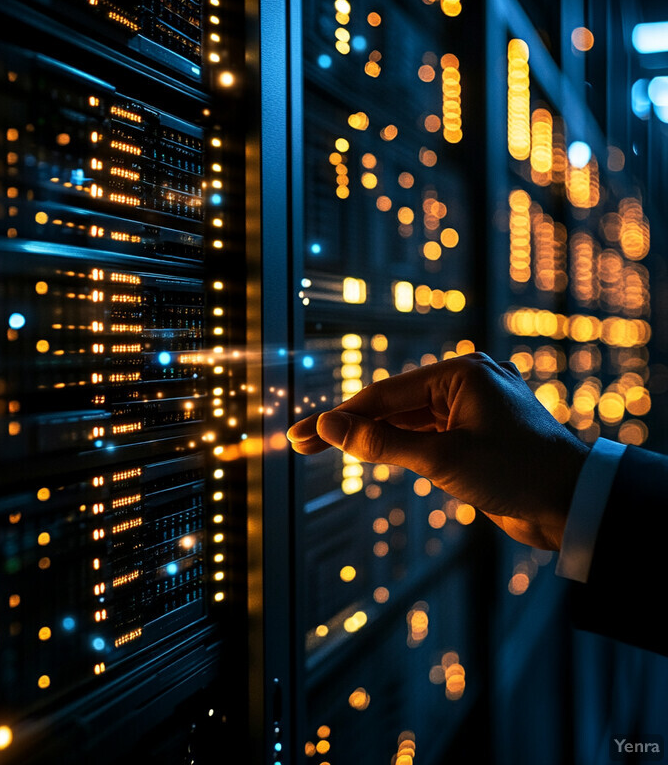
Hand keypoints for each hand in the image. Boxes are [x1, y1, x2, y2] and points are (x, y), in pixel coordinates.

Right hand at [287, 352, 589, 549]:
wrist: (575, 504)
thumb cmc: (518, 472)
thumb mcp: (442, 459)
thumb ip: (382, 443)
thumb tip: (332, 427)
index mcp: (460, 375)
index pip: (385, 395)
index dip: (341, 417)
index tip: (304, 433)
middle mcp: (466, 384)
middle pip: (394, 405)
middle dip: (352, 426)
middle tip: (303, 442)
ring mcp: (473, 408)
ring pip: (410, 420)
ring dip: (375, 436)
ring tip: (331, 448)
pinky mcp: (479, 433)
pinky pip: (429, 434)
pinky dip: (402, 445)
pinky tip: (376, 451)